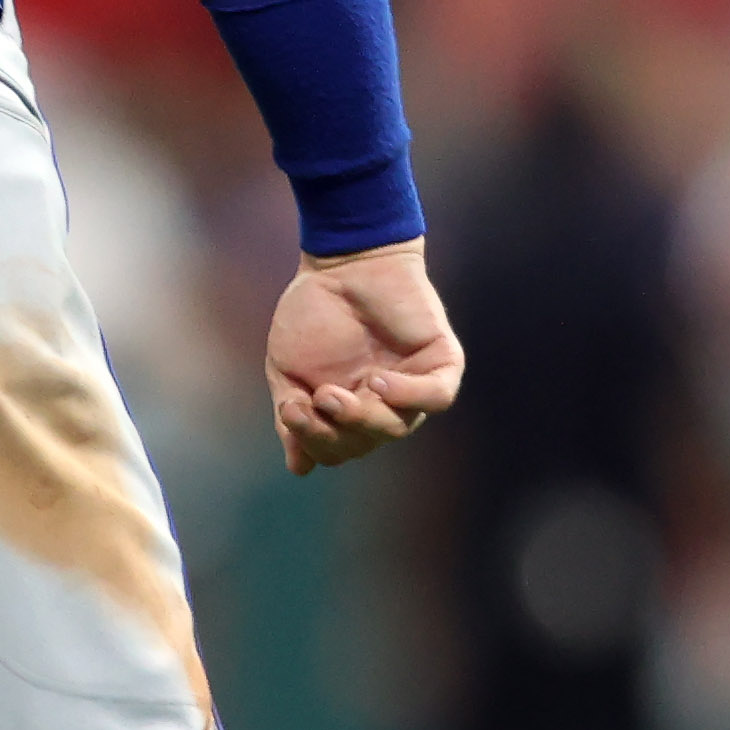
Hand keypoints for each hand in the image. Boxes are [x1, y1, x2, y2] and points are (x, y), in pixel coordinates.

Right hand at [265, 239, 464, 474]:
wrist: (341, 261)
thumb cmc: (312, 312)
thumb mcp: (288, 370)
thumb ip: (293, 416)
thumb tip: (299, 469)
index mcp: (349, 411)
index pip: (337, 449)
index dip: (314, 440)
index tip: (290, 411)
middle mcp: (383, 405)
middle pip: (366, 443)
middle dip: (335, 432)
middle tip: (315, 402)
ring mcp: (413, 386)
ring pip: (399, 427)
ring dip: (365, 418)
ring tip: (336, 393)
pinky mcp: (442, 363)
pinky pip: (437, 397)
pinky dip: (408, 397)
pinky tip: (378, 383)